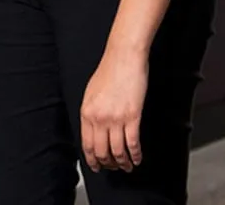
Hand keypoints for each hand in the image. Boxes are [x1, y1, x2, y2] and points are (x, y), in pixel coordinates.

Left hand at [80, 48, 146, 173]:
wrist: (124, 57)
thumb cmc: (109, 71)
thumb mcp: (91, 93)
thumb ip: (91, 113)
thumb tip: (93, 131)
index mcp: (87, 112)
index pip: (87, 144)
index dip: (93, 160)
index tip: (97, 166)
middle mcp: (99, 118)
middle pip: (102, 151)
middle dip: (108, 164)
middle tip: (114, 168)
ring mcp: (116, 118)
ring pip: (118, 151)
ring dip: (123, 163)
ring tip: (127, 166)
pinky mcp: (133, 116)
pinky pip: (133, 143)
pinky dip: (135, 155)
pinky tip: (137, 158)